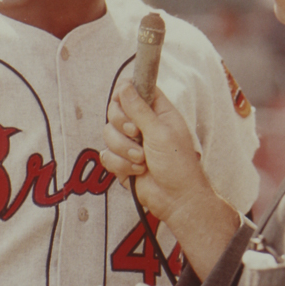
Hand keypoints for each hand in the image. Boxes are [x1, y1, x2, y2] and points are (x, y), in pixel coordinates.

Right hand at [101, 82, 239, 277]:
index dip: (124, 93)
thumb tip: (125, 86)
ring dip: (124, 149)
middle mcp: (142, 124)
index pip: (133, 89)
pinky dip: (121, 164)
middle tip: (137, 135)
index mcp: (157, 111)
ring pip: (108, 134)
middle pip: (114, 110)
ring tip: (142, 160)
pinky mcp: (121, 160)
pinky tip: (137, 171)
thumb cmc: (178, 164)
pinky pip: (106, 155)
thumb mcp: (160, 132)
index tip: (124, 102)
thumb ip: (139, 109)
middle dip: (122, 125)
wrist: (176, 199)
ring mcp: (130, 142)